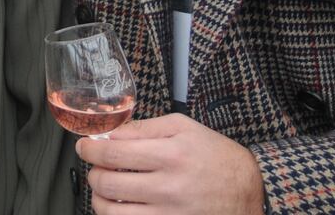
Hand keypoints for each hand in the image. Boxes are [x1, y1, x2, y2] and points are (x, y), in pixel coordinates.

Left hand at [77, 113, 264, 214]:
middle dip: (92, 173)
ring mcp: (170, 213)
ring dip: (99, 199)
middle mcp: (170, 186)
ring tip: (102, 189)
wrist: (250, 192)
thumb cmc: (216, 157)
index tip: (84, 147)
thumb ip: (145, 127)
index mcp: (171, 154)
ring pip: (113, 213)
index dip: (90, 149)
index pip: (114, 151)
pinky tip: (119, 207)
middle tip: (93, 167)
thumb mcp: (184, 128)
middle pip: (109, 183)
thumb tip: (111, 132)